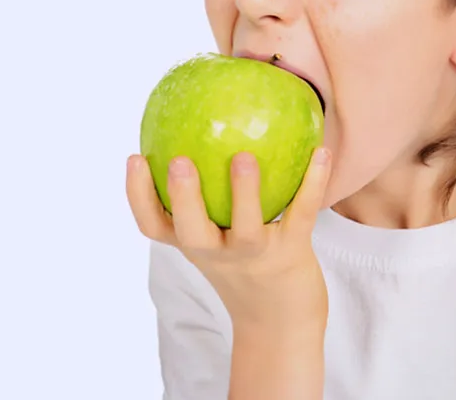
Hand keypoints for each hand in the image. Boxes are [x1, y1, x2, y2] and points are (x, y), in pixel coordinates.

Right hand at [126, 148, 332, 333]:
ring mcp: (255, 256)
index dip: (138, 195)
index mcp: (195, 246)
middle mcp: (219, 254)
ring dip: (244, 193)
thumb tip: (208, 134)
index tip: (134, 157)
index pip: (154, 227)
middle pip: (191, 232)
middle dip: (181, 198)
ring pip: (246, 228)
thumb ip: (207, 201)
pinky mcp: (292, 254)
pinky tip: (320, 152)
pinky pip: (302, 213)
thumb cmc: (247, 266)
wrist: (282, 321)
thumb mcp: (219, 239)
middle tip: (178, 161)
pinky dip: (313, 182)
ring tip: (243, 157)